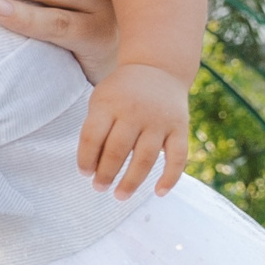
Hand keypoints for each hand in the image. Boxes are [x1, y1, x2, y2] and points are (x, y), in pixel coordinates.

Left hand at [77, 62, 187, 196]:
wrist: (158, 68)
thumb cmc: (121, 93)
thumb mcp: (101, 100)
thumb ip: (96, 129)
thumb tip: (92, 169)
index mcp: (109, 104)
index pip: (92, 137)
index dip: (86, 159)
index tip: (85, 173)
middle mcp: (134, 112)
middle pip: (117, 150)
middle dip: (106, 174)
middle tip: (99, 188)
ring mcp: (159, 121)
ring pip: (145, 158)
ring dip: (132, 181)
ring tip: (120, 195)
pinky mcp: (180, 128)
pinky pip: (177, 157)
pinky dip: (170, 177)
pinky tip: (158, 192)